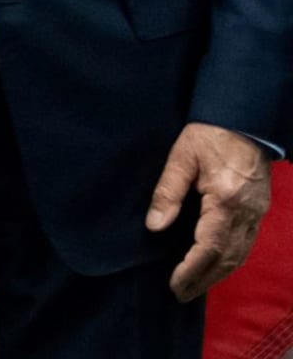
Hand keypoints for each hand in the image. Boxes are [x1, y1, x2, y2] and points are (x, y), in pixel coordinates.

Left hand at [146, 121, 271, 299]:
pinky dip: (230, 260)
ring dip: (218, 275)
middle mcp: (246, 213)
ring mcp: (257, 213)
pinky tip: (215, 265)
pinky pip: (246, 244)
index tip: (174, 284)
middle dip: (204, 280)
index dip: (191, 270)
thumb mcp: (181, 157)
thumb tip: (154, 226)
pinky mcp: (259, 209)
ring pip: (240, 255)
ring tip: (194, 287)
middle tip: (181, 294)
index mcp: (226, 201)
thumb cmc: (209, 134)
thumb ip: (167, 191)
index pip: (210, 247)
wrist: (244, 120)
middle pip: (228, 258)